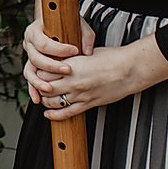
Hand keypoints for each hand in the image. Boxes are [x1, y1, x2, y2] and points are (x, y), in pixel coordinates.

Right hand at [21, 9, 95, 105]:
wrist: (54, 24)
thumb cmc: (65, 24)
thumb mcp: (77, 25)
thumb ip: (85, 36)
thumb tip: (88, 51)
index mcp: (36, 31)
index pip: (44, 42)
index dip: (59, 49)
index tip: (74, 51)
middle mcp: (29, 43)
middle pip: (36, 58)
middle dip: (52, 66)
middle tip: (67, 70)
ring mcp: (29, 56)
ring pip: (29, 71)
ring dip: (39, 82)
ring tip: (49, 89)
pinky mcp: (32, 66)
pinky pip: (30, 80)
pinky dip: (33, 89)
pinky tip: (38, 98)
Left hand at [36, 33, 167, 121]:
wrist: (130, 70)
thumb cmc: (112, 59)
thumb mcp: (86, 53)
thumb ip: (71, 60)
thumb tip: (60, 62)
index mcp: (71, 66)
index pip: (44, 72)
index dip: (38, 72)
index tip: (38, 71)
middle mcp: (73, 81)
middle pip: (45, 88)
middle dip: (39, 87)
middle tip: (37, 86)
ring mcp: (80, 94)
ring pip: (53, 102)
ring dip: (45, 101)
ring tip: (43, 98)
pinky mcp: (88, 104)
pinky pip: (67, 114)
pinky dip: (55, 115)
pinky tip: (49, 114)